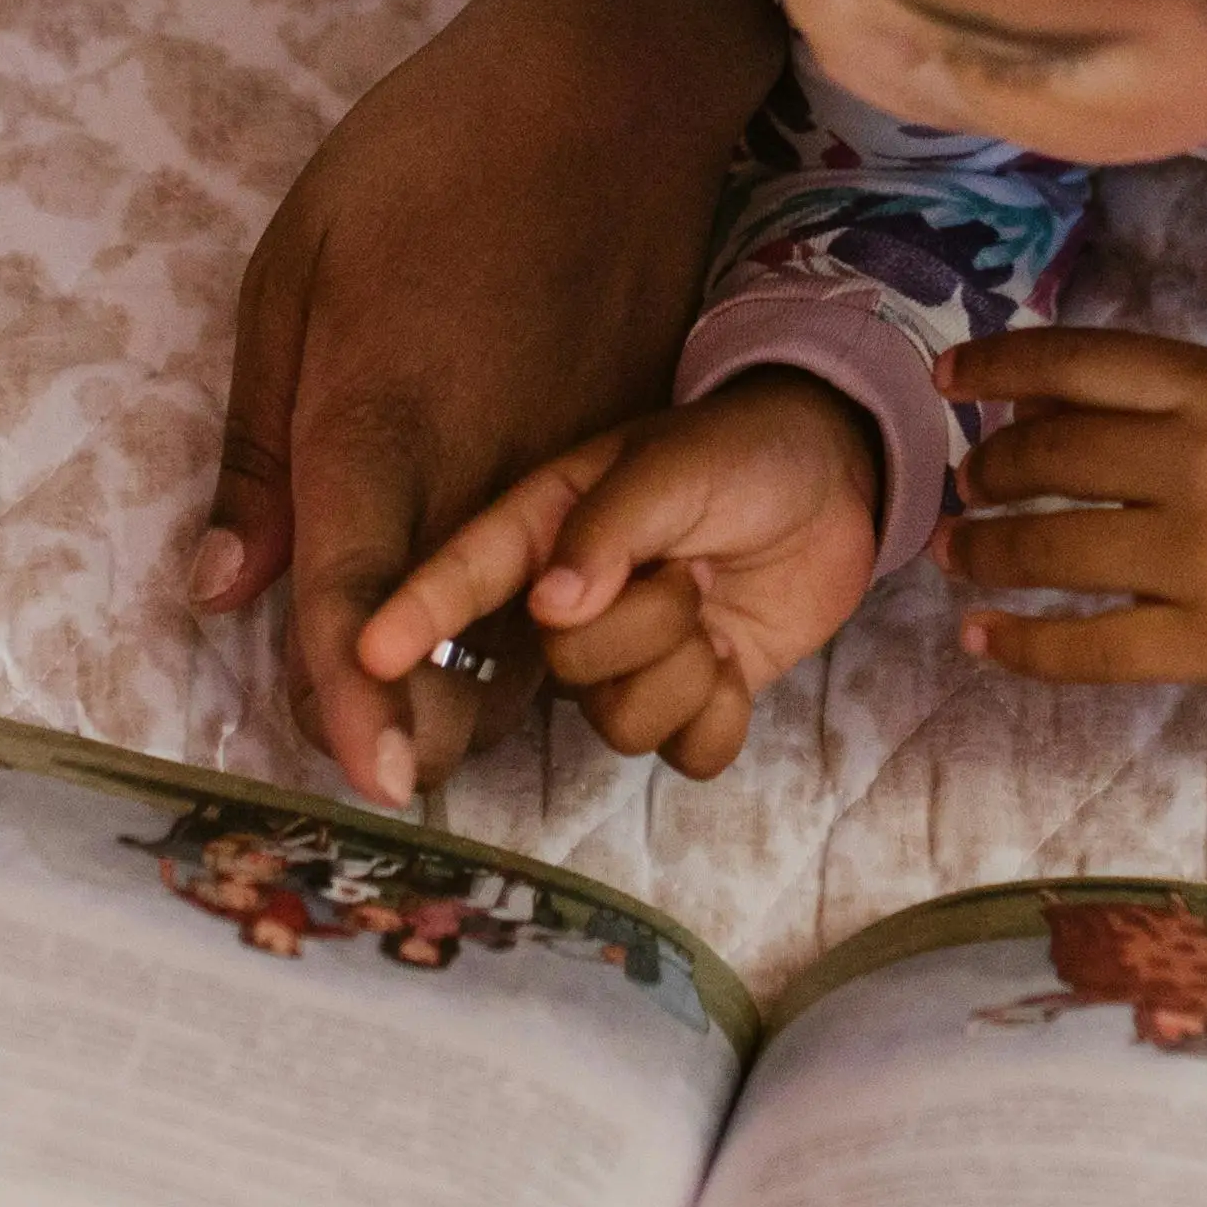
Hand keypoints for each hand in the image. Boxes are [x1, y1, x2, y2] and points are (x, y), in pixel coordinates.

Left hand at [207, 0, 792, 800]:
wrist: (608, 84)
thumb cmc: (424, 160)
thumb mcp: (290, 274)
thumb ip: (259, 447)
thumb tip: (220, 585)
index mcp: (377, 421)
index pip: (345, 603)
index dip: (340, 704)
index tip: (349, 781)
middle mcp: (484, 467)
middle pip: (452, 651)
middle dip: (415, 732)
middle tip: (376, 777)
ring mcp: (573, 463)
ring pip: (536, 629)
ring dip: (487, 694)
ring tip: (434, 740)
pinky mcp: (632, 443)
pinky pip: (590, 566)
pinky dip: (551, 617)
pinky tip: (516, 634)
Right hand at [366, 374, 886, 782]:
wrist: (837, 484)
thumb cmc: (743, 453)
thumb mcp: (677, 464)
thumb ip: (611, 528)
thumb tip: (549, 605)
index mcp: (547, 530)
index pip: (468, 577)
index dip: (416, 617)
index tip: (369, 655)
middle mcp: (572, 604)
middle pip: (568, 666)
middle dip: (642, 628)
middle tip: (689, 571)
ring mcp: (627, 659)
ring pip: (621, 721)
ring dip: (687, 669)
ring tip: (714, 606)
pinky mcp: (685, 699)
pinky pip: (684, 754)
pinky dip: (721, 718)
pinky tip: (737, 665)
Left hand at [936, 330, 1206, 691]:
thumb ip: (1147, 394)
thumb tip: (1023, 404)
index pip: (1075, 360)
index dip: (995, 366)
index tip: (947, 379)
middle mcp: (1201, 462)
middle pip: (1050, 456)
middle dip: (987, 471)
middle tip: (966, 486)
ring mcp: (1202, 556)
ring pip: (1052, 549)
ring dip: (984, 550)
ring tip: (958, 552)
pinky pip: (1090, 648)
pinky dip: (1021, 646)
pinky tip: (980, 637)